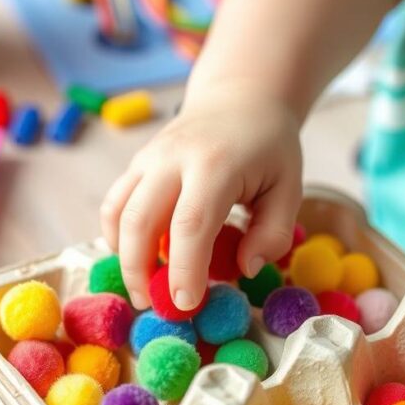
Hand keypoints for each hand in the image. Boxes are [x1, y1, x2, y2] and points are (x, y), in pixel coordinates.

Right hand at [100, 83, 301, 310]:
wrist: (239, 98)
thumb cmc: (268, 147)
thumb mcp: (290, 186)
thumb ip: (274, 232)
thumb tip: (245, 270)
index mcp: (216, 164)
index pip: (191, 224)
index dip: (185, 269)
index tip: (186, 303)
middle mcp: (173, 159)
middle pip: (140, 221)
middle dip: (140, 271)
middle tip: (155, 306)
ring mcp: (149, 159)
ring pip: (118, 213)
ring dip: (123, 258)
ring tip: (143, 289)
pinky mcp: (136, 164)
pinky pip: (115, 204)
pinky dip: (117, 237)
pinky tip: (137, 258)